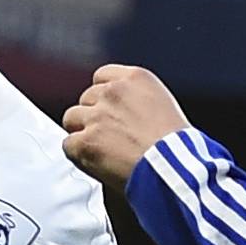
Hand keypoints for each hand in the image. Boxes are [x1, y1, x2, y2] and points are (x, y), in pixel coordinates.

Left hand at [63, 65, 189, 191]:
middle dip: (93, 116)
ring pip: (72, 118)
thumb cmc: (177, 145)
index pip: (102, 76)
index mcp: (135, 78)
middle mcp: (113, 93)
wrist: (172, 168)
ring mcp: (97, 117)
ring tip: (102, 149)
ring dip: (82, 133)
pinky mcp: (85, 141)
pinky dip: (78, 155)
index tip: (108, 110)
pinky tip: (96, 162)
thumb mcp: (163, 105)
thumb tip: (122, 110)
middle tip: (108, 136)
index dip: (103, 97)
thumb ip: (136, 100)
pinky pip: (68, 145)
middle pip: (86, 98)